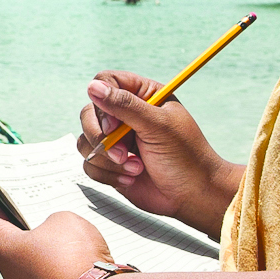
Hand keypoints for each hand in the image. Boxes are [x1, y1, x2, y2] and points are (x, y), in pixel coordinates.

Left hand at [0, 193, 112, 278]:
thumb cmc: (75, 258)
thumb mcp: (64, 220)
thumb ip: (54, 220)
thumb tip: (57, 234)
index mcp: (4, 250)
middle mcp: (13, 276)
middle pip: (8, 238)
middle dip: (14, 215)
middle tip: (19, 192)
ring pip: (35, 261)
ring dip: (43, 242)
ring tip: (58, 221)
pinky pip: (56, 278)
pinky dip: (63, 263)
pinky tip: (81, 252)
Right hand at [77, 71, 241, 238]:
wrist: (193, 195)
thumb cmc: (186, 157)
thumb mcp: (158, 126)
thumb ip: (125, 105)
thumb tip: (93, 88)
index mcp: (143, 96)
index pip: (106, 83)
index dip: (103, 102)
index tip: (113, 125)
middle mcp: (126, 116)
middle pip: (89, 113)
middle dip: (101, 137)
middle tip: (122, 153)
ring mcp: (117, 141)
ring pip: (86, 141)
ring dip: (107, 160)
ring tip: (135, 168)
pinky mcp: (111, 164)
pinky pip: (90, 165)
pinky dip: (108, 175)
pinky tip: (131, 179)